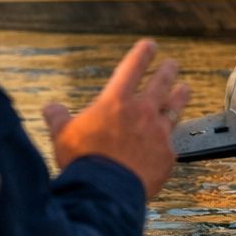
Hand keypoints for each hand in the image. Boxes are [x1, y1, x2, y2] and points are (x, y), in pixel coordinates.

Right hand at [41, 39, 191, 199]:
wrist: (106, 190)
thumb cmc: (82, 161)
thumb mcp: (63, 135)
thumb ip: (58, 118)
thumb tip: (50, 107)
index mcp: (116, 101)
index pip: (133, 68)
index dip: (142, 54)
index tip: (150, 45)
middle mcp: (142, 112)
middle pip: (160, 84)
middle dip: (167, 71)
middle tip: (172, 64)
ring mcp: (159, 133)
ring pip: (174, 109)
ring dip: (180, 97)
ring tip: (185, 89)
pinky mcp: (168, 155)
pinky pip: (171, 144)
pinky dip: (169, 141)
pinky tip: (170, 141)